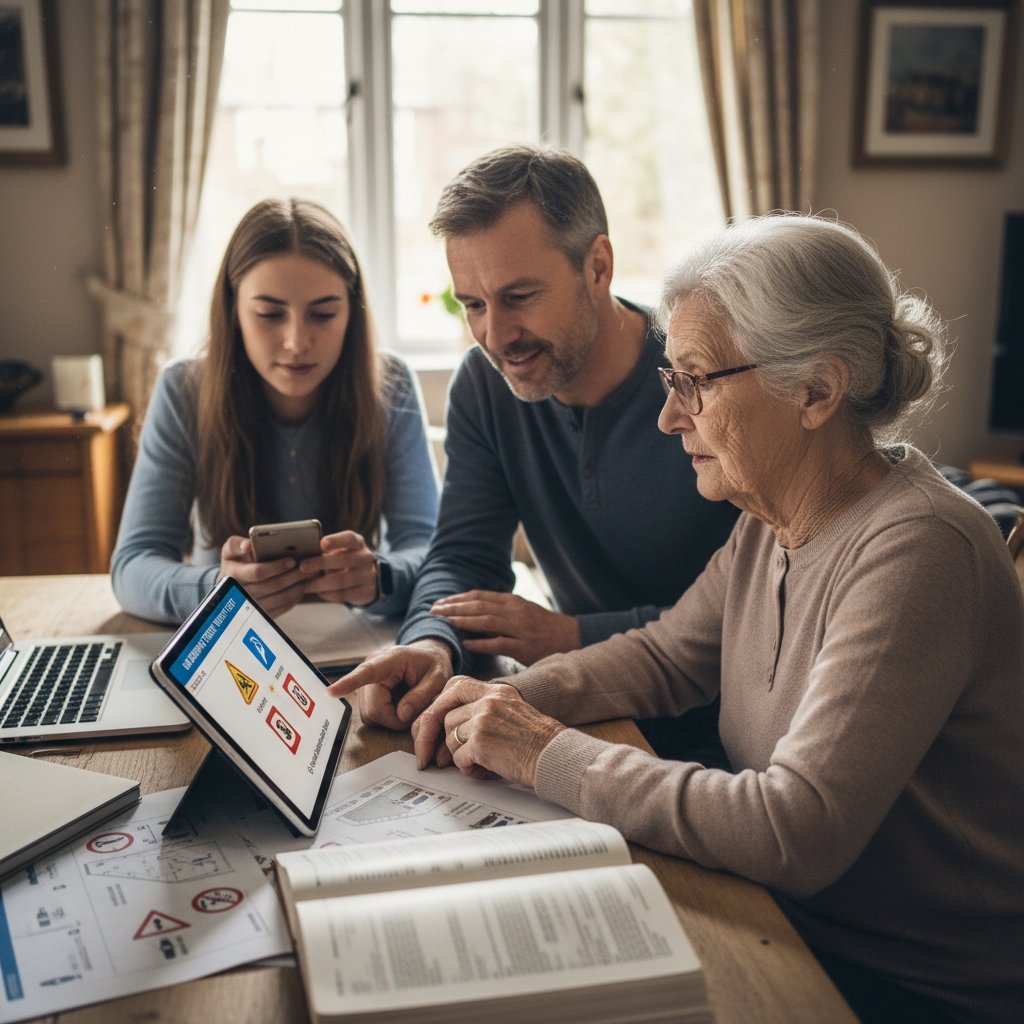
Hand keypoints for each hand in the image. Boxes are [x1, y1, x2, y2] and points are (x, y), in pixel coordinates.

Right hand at [219, 535, 308, 615]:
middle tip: (309, 567)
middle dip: (293, 576)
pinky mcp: (263, 615)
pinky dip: (296, 596)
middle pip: (273, 586)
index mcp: (233, 576)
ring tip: (310, 574)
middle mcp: (242, 594)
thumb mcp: (230, 550)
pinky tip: (303, 585)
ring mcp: (252, 607)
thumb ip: (236, 545)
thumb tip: (247, 546)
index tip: (292, 560)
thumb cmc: (235, 561)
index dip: (276, 567)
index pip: (258, 573)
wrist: (232, 583)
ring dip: (298, 586)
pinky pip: (283, 607)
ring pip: (281, 598)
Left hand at [300, 530, 378, 605]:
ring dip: (320, 583)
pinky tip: (319, 592)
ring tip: (305, 585)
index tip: (322, 544)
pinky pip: (344, 594)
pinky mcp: (366, 592)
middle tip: (302, 567)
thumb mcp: (342, 551)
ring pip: (341, 581)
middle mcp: (365, 558)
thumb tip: (303, 556)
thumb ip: (327, 551)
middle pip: (343, 560)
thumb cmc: (346, 560)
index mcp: (357, 543)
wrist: (369, 578)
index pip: (349, 538)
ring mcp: (368, 576)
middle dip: (320, 563)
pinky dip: (328, 594)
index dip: (336, 540)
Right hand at [326, 638, 453, 729]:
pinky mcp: (366, 695)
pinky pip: (372, 716)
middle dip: (395, 718)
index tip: (330, 692)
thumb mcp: (438, 677)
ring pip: (371, 715)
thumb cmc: (432, 664)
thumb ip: (422, 695)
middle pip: (373, 708)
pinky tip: (398, 705)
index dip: (348, 683)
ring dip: (391, 718)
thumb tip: (400, 715)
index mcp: (390, 659)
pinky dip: (388, 717)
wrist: (426, 656)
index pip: (366, 672)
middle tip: (414, 711)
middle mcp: (371, 668)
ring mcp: (366, 683)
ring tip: (408, 704)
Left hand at [412, 676, 564, 786]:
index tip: (435, 721)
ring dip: (460, 755)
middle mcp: (488, 701)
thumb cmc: (537, 741)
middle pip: (447, 715)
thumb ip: (486, 708)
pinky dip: (468, 769)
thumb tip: (453, 723)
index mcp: (497, 690)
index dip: (441, 704)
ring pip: (450, 738)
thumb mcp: (513, 710)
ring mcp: (483, 720)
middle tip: (437, 754)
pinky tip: (484, 770)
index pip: (456, 685)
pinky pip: (458, 758)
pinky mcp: (480, 743)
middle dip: (442, 737)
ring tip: (480, 762)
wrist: (554, 756)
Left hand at [430, 591, 580, 665]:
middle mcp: (515, 611)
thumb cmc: (544, 626)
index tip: (440, 602)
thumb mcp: (523, 610)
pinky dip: (481, 642)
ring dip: (462, 621)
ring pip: (485, 621)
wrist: (572, 637)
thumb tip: (474, 606)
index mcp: (513, 601)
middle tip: (433, 611)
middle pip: (478, 606)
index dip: (457, 598)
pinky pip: (499, 643)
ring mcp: (520, 629)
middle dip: (453, 607)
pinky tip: (466, 643)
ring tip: (444, 622)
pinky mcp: (524, 647)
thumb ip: (501, 608)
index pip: (479, 596)